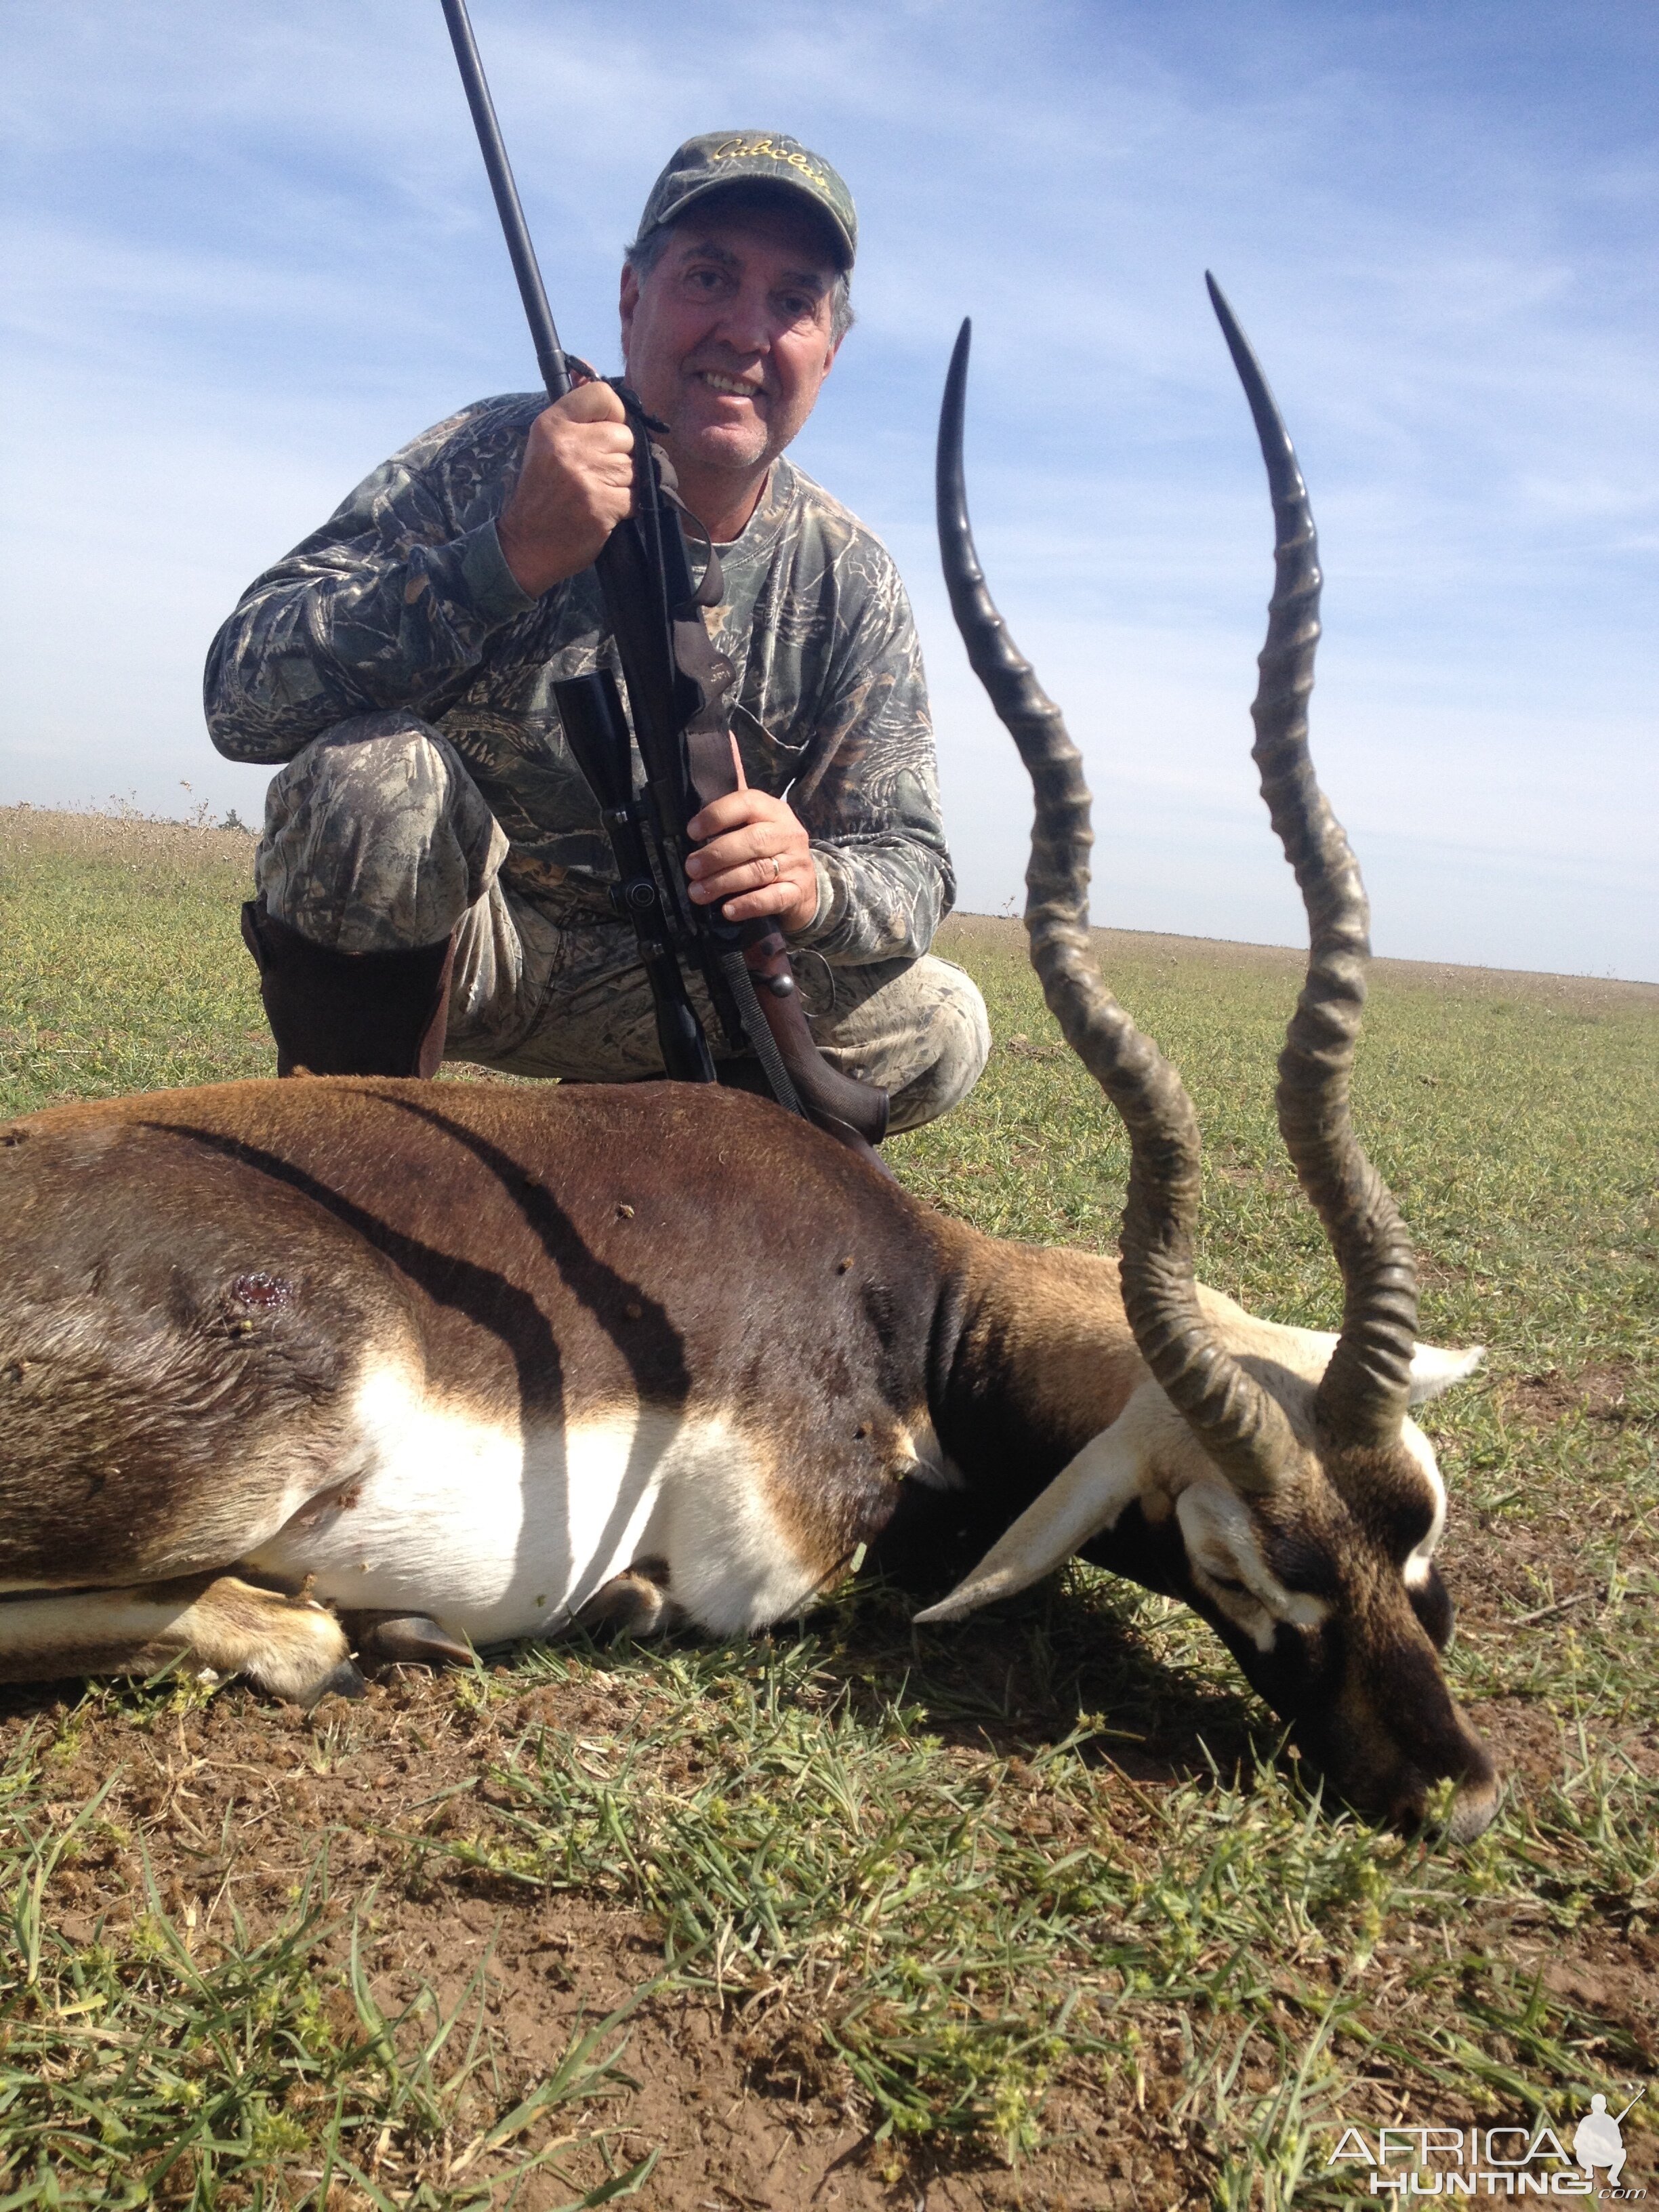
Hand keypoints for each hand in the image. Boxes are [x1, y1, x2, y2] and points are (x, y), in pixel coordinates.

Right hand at [497, 381, 634, 596]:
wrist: (527, 544)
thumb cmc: (541, 492)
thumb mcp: (546, 443)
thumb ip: (573, 410)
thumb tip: (588, 369)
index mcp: (552, 424)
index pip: (603, 395)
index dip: (614, 414)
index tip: (606, 429)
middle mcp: (569, 445)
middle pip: (624, 435)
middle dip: (619, 454)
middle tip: (596, 472)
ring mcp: (586, 476)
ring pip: (632, 466)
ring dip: (622, 482)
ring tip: (596, 491)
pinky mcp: (602, 504)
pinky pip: (635, 495)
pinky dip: (625, 505)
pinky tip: (603, 509)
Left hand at [684, 788, 815, 929]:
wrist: (805, 887)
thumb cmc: (769, 849)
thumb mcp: (756, 821)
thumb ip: (736, 796)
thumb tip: (727, 742)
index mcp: (774, 811)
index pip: (748, 802)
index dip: (717, 815)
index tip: (692, 831)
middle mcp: (789, 834)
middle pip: (753, 839)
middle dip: (717, 854)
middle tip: (691, 867)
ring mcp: (796, 864)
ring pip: (758, 870)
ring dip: (723, 882)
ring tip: (698, 892)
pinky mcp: (798, 892)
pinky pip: (772, 898)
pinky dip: (747, 904)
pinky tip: (728, 910)